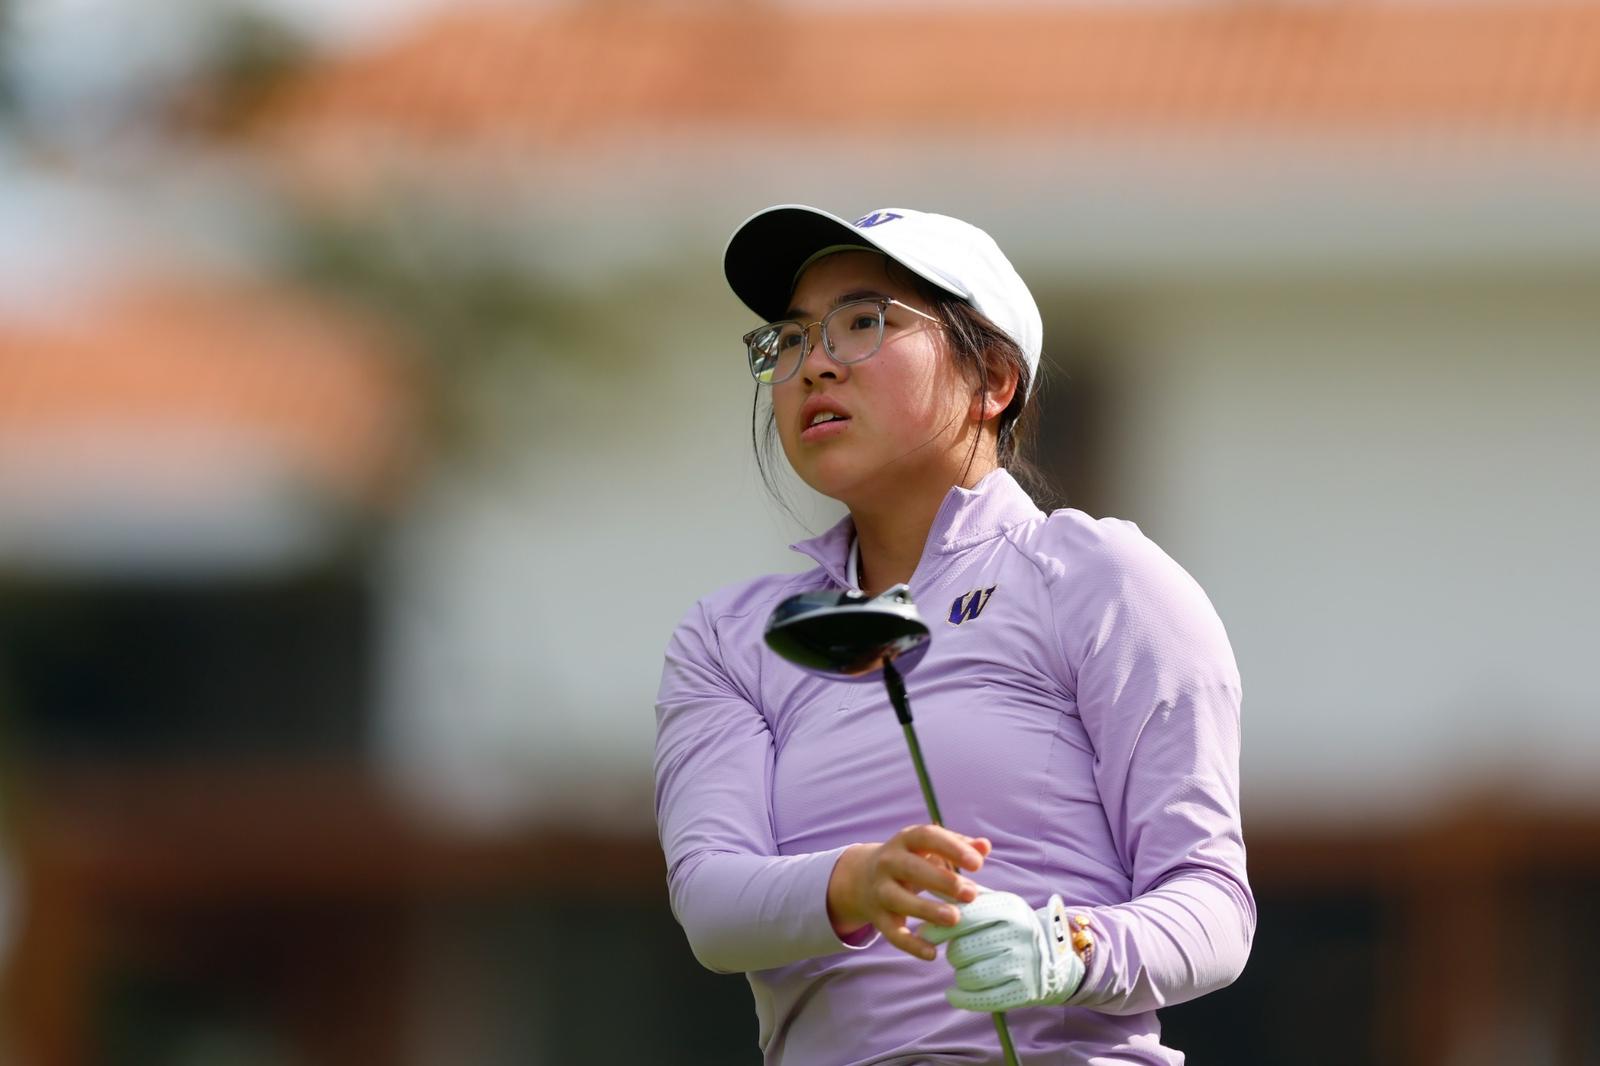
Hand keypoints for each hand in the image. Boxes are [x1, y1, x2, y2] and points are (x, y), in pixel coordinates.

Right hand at [827, 826, 990, 960]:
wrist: (862, 877)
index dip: (952, 848)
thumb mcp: (929, 848)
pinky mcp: (879, 917)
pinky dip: (911, 945)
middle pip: (912, 868)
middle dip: (943, 881)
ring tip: (955, 918)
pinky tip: (933, 954)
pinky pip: (892, 933)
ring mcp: (880, 890)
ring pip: (899, 900)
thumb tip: (984, 846)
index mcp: (906, 840)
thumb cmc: (910, 859)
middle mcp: (888, 862)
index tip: (978, 864)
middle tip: (971, 894)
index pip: (927, 837)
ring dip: (927, 910)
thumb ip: (958, 846)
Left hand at [922, 891, 1084, 1011]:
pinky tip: (953, 993)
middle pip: (962, 950)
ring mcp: (1023, 963)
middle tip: (958, 952)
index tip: (925, 934)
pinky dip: (962, 998)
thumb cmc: (1012, 927)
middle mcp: (1019, 934)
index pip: (965, 917)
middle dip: (953, 953)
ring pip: (969, 975)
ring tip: (965, 968)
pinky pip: (982, 998)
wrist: (1054, 957)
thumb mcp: (996, 903)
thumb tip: (929, 884)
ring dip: (959, 975)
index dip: (939, 928)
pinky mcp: (1024, 990)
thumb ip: (964, 896)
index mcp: (1009, 908)